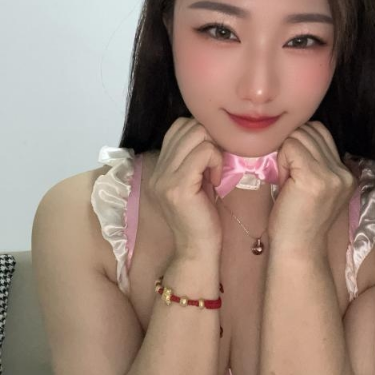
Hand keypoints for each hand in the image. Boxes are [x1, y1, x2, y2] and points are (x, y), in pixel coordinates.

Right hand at [148, 117, 224, 258]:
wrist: (197, 249)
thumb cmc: (202, 216)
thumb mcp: (196, 180)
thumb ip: (195, 157)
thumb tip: (210, 131)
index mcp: (159, 167)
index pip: (178, 127)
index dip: (200, 133)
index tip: (210, 157)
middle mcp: (157, 171)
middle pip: (187, 126)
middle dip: (209, 138)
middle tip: (215, 163)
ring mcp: (164, 178)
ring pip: (196, 134)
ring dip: (214, 149)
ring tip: (215, 171)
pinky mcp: (178, 186)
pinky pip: (204, 152)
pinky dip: (216, 161)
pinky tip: (217, 180)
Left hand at [267, 121, 356, 255]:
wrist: (296, 248)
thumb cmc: (297, 219)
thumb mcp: (315, 186)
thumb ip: (316, 160)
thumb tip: (297, 132)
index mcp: (347, 172)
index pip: (321, 132)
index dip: (301, 144)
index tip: (295, 170)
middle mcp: (344, 172)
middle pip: (311, 130)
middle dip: (293, 146)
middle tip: (289, 175)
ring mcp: (332, 174)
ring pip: (300, 135)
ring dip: (286, 153)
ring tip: (287, 179)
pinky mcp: (315, 178)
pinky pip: (290, 146)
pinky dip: (281, 159)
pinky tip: (283, 181)